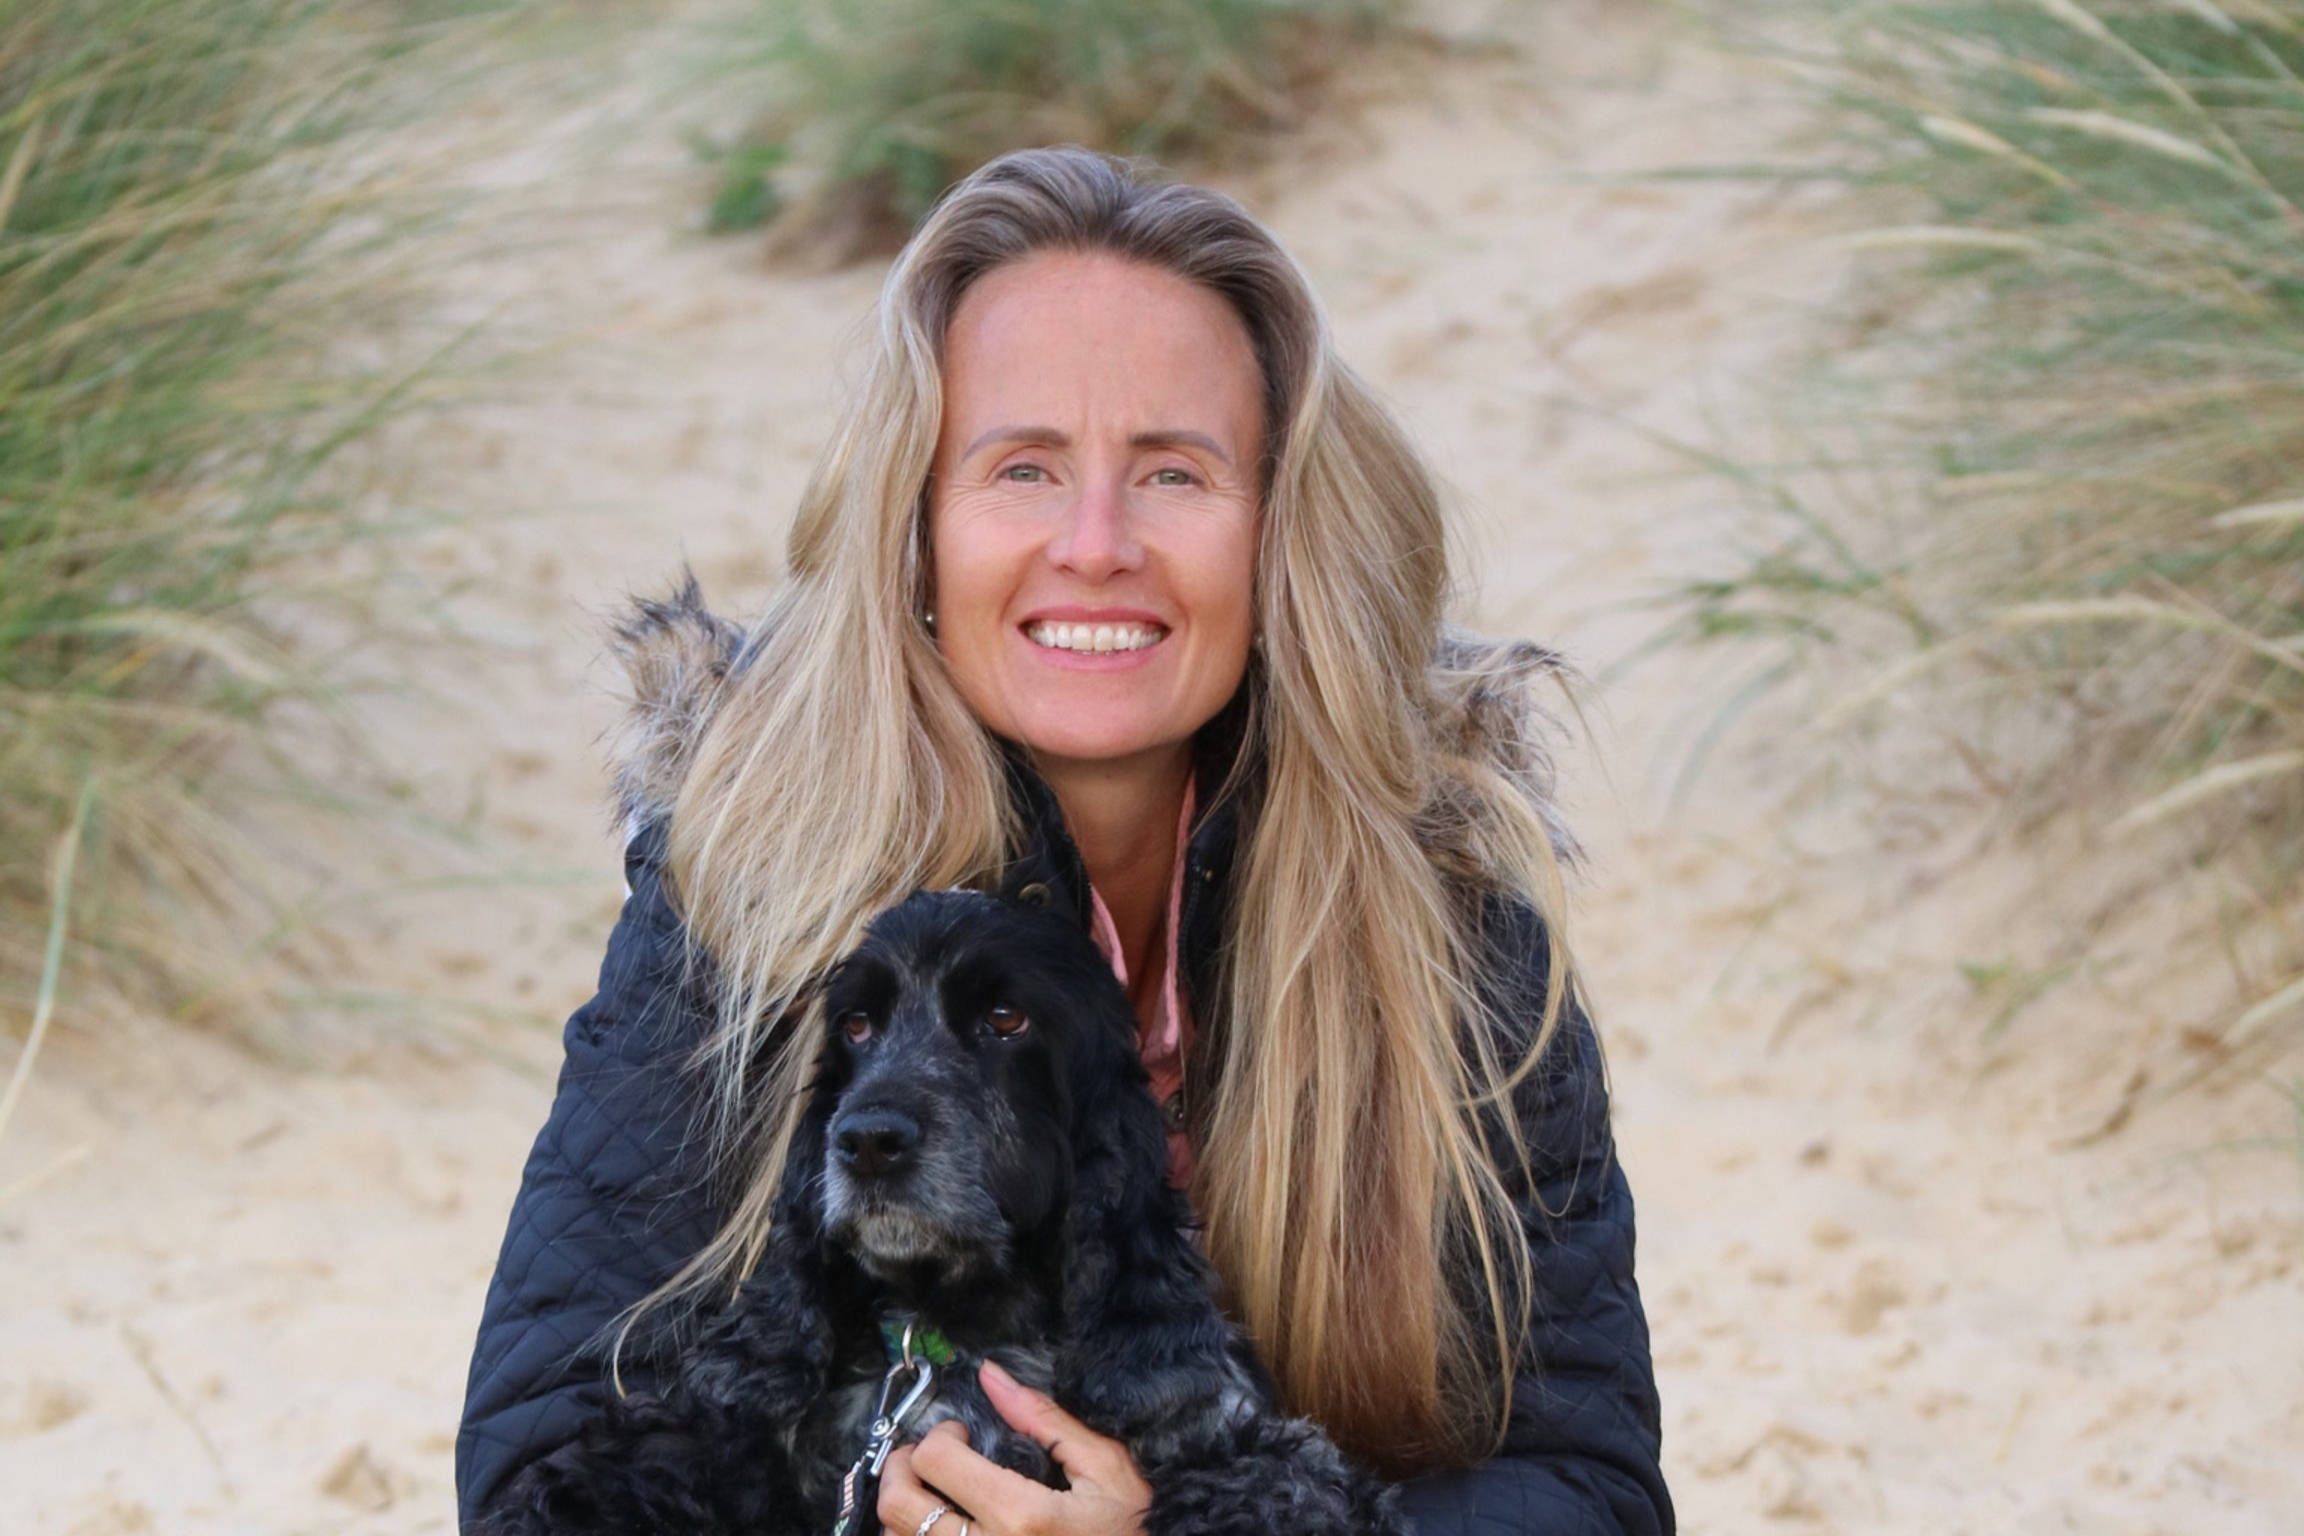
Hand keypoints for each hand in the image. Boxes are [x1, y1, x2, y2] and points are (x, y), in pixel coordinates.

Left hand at [876, 1358, 1151, 1535]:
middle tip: (925, 1455)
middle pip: (898, 1506)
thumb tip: (992, 1376)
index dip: (938, 1435)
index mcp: (1021, 1516)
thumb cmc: (1135, 1531)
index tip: (960, 1433)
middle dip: (899, 1467)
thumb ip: (1045, 1421)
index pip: (935, 1462)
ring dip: (902, 1509)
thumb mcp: (1105, 1470)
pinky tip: (942, 1525)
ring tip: (932, 1492)